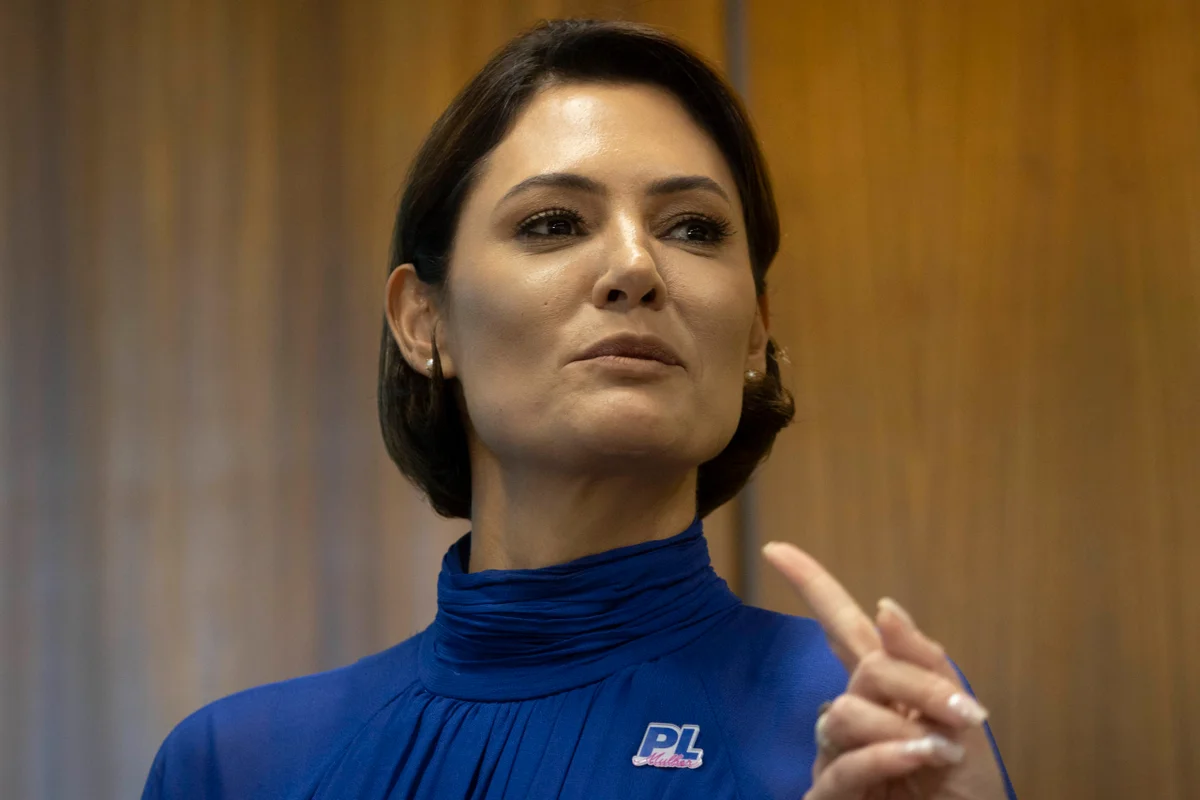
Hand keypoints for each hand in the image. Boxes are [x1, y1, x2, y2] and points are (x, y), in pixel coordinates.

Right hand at [762, 541, 1008, 799]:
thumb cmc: (962, 790)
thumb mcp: (961, 724)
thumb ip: (925, 666)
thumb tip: (884, 608)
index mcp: (883, 691)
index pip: (842, 627)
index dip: (810, 585)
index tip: (775, 548)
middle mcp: (853, 715)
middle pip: (866, 667)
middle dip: (917, 683)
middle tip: (964, 714)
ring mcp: (835, 756)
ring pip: (848, 714)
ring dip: (902, 730)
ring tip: (939, 753)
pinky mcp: (827, 795)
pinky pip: (847, 763)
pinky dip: (888, 754)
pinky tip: (921, 755)